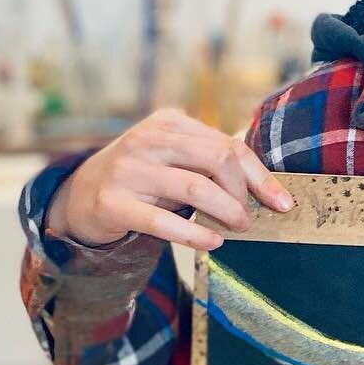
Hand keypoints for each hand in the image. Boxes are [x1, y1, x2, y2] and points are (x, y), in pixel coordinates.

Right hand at [45, 109, 293, 251]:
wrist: (80, 196)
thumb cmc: (145, 179)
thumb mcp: (176, 159)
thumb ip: (213, 163)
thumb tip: (270, 189)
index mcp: (170, 122)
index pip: (229, 146)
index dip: (261, 177)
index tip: (283, 203)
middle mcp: (148, 139)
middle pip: (218, 160)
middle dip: (242, 193)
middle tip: (249, 219)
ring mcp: (128, 169)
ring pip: (196, 187)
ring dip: (226, 212)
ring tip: (237, 228)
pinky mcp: (113, 202)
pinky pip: (164, 221)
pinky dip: (195, 234)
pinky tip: (212, 242)